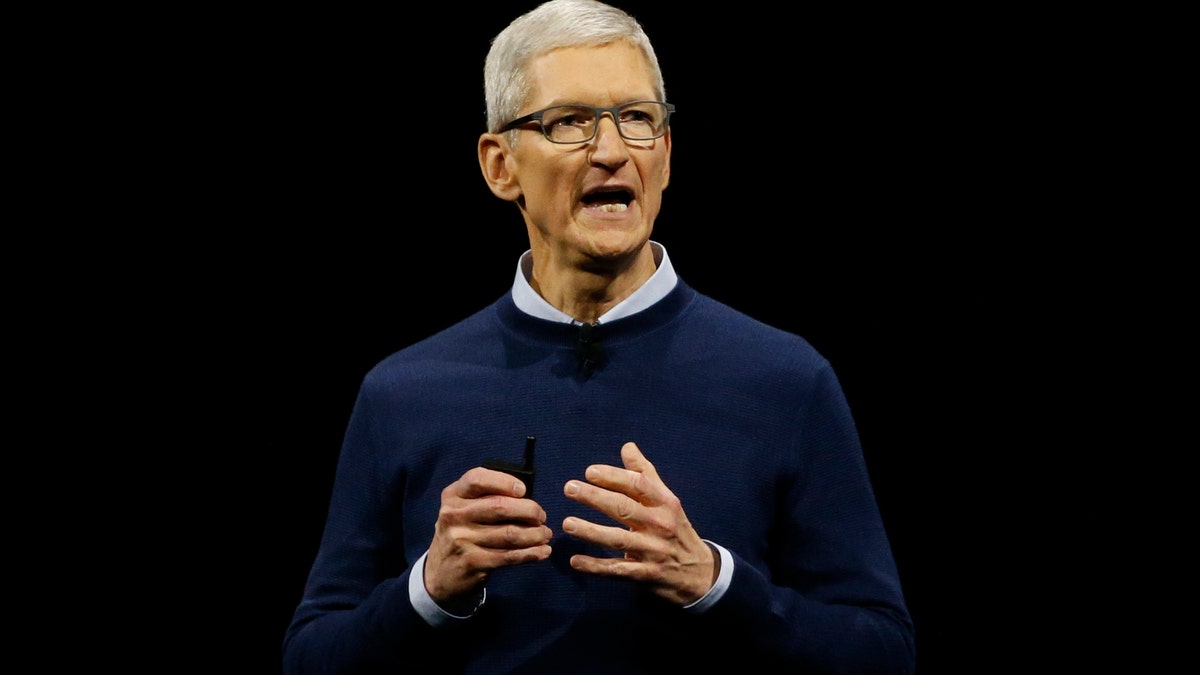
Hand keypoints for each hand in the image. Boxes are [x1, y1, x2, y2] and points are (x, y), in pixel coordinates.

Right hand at [425, 467, 552, 604]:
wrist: (439, 573)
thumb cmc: (461, 533)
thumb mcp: (462, 510)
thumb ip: (485, 498)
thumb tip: (527, 495)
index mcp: (453, 495)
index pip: (477, 479)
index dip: (504, 481)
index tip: (523, 490)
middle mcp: (454, 515)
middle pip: (499, 506)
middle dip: (529, 510)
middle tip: (541, 516)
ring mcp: (462, 540)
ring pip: (509, 533)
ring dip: (535, 534)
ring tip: (545, 534)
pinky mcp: (473, 562)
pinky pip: (510, 556)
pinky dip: (532, 553)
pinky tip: (543, 551)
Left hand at [562, 442, 717, 604]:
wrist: (700, 573)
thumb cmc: (676, 529)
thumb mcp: (667, 501)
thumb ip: (645, 474)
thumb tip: (627, 446)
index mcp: (665, 503)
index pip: (639, 485)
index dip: (614, 477)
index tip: (590, 471)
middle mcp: (660, 525)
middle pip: (625, 509)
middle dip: (596, 497)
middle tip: (570, 488)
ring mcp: (653, 551)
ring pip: (619, 540)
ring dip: (591, 531)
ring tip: (567, 523)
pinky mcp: (646, 575)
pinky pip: (617, 570)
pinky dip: (596, 567)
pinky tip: (575, 561)